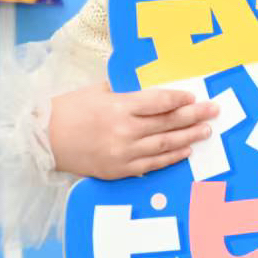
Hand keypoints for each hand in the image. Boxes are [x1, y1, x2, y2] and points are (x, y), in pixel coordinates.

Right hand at [48, 83, 218, 180]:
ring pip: (165, 145)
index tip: (194, 97)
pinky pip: (152, 165)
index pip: (159, 102)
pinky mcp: (119, 170)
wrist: (43, 140)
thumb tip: (148, 88)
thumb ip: (124, 89)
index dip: (180, 100)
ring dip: (189, 137)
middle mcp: (124, 130)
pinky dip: (171, 158)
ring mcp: (123, 153)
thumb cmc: (68, 110)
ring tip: (206, 131)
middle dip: (194, 116)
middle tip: (213, 111)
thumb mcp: (96, 91)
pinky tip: (185, 151)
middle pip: (168, 122)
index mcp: (118, 106)